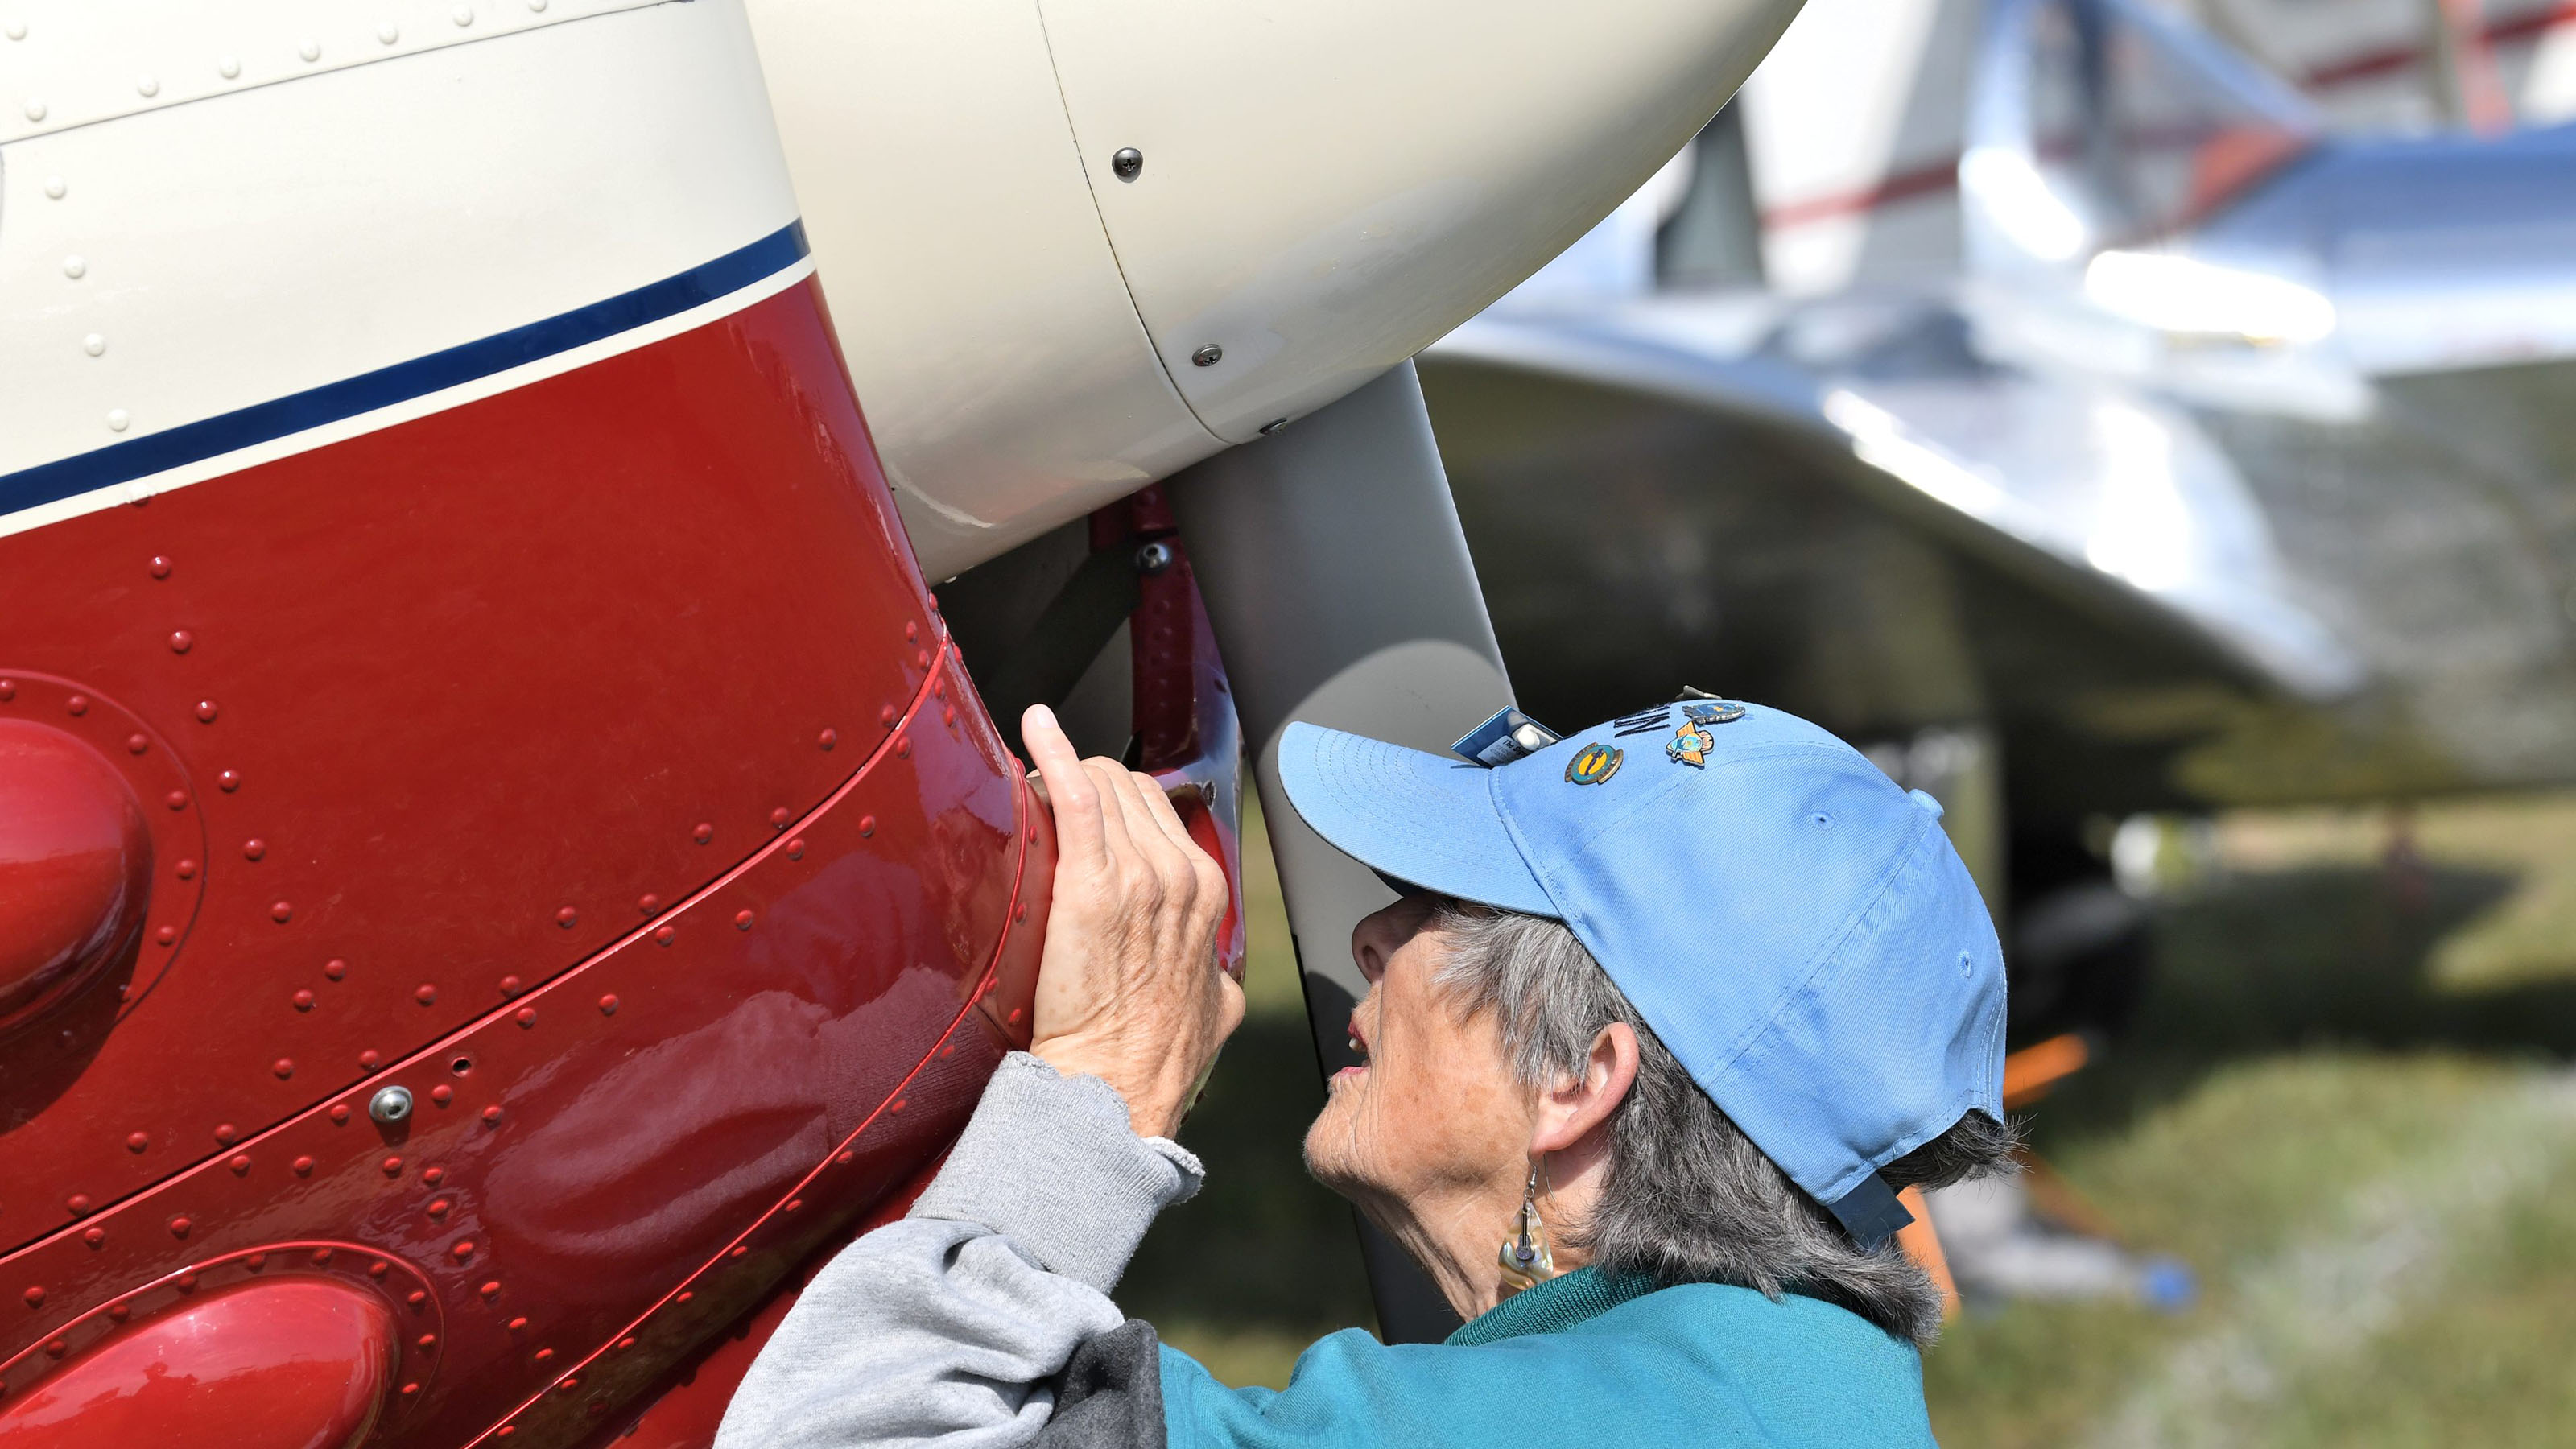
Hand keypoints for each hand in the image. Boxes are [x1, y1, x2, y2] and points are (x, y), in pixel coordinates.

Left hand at [1022, 704, 1243, 1139]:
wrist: (1115, 1091)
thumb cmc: (1155, 1061)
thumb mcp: (1215, 1010)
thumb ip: (1216, 980)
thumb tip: (1215, 983)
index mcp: (1206, 894)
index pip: (1157, 809)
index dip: (1110, 802)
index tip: (1077, 809)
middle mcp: (1179, 875)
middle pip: (1125, 788)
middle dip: (1081, 783)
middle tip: (1040, 802)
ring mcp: (1139, 876)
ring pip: (1099, 784)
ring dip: (1057, 776)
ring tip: (1023, 791)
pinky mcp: (1092, 884)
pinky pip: (1074, 793)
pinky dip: (1053, 750)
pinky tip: (1033, 727)